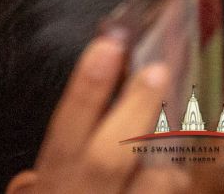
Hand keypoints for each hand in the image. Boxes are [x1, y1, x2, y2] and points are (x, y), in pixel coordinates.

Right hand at [28, 34, 190, 193]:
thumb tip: (85, 104)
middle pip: (111, 155)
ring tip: (182, 123)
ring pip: (156, 184)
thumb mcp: (41, 189)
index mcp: (54, 183)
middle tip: (160, 68)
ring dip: (173, 153)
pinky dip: (174, 178)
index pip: (66, 127)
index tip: (110, 43)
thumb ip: (50, 168)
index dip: (88, 85)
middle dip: (136, 109)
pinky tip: (175, 166)